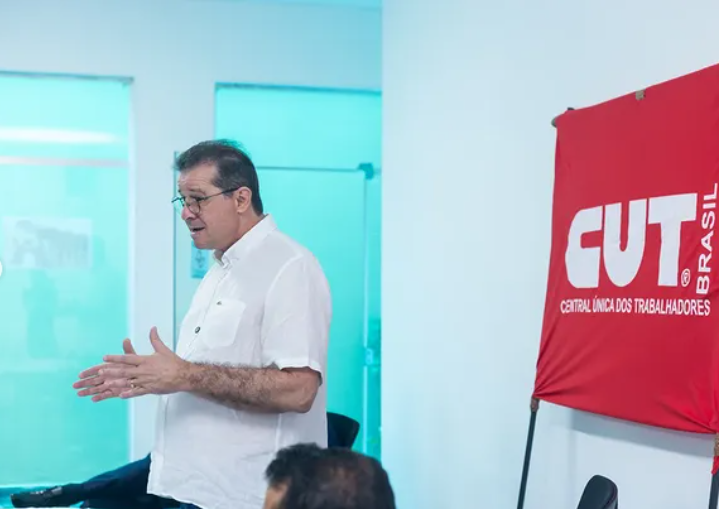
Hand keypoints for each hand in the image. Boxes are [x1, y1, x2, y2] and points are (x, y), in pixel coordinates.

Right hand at [73, 337, 137, 401]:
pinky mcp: (115, 392)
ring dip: (89, 391)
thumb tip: (126, 340)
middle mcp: (108, 376)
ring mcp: (110, 384)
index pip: (96, 369)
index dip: (89, 372)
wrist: (142, 376)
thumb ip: (127, 350)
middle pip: (94, 380)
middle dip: (84, 382)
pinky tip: (93, 399)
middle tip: (74, 385)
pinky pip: (106, 395)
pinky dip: (100, 397)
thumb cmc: (135, 365)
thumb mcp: (132, 357)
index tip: (80, 374)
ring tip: (79, 394)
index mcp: (109, 367)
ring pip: (97, 388)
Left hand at [74, 327, 188, 401]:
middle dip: (111, 372)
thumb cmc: (173, 362)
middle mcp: (144, 370)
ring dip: (116, 383)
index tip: (105, 357)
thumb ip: (155, 339)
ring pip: (128, 382)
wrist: (183, 375)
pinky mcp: (150, 389)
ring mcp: (146, 381)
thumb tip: (152, 328)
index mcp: (145, 360)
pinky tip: (121, 395)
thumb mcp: (163, 349)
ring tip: (106, 385)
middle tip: (100, 372)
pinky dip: (129, 393)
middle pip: (124, 371)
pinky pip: (137, 392)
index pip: (127, 358)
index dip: (115, 357)